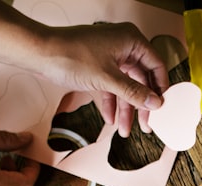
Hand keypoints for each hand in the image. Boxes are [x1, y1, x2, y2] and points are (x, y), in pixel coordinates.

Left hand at [36, 22, 167, 136]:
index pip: (156, 65)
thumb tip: (155, 102)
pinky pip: (111, 87)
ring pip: (125, 86)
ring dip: (125, 108)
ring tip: (124, 129)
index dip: (160, 88)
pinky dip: (111, 103)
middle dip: (140, 105)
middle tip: (145, 124)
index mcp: (130, 40)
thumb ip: (134, 92)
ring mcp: (110, 56)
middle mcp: (123, 46)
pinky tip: (110, 118)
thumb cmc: (69, 55)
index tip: (161, 107)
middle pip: (141, 80)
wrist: (40, 54)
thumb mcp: (108, 79)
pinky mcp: (99, 66)